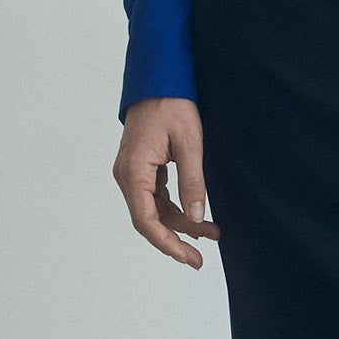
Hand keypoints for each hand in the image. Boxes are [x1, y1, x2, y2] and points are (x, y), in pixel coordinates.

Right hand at [113, 96, 219, 268]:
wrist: (159, 80)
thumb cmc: (172, 105)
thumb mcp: (190, 144)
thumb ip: (192, 183)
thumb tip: (196, 218)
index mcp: (134, 171)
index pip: (145, 220)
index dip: (166, 243)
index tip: (187, 257)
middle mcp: (127, 176)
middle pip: (149, 219)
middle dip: (176, 239)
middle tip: (200, 259)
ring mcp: (132, 173)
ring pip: (154, 210)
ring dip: (180, 224)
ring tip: (211, 234)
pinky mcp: (141, 169)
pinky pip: (156, 197)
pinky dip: (176, 208)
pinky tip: (197, 216)